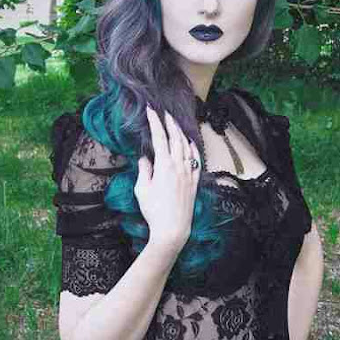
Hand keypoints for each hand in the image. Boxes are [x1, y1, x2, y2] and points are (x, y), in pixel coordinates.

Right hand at [135, 106, 201, 250]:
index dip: (155, 122)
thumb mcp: (142, 189)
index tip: (150, 110)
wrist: (172, 229)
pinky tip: (191, 143)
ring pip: (187, 147)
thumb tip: (145, 159)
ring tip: (176, 125)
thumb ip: (144, 170)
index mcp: (164, 165)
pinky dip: (194, 149)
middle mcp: (179, 166)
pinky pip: (196, 160)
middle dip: (170, 123)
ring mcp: (189, 174)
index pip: (160, 137)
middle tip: (164, 113)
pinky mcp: (194, 182)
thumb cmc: (154, 211)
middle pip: (176, 138)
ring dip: (181, 133)